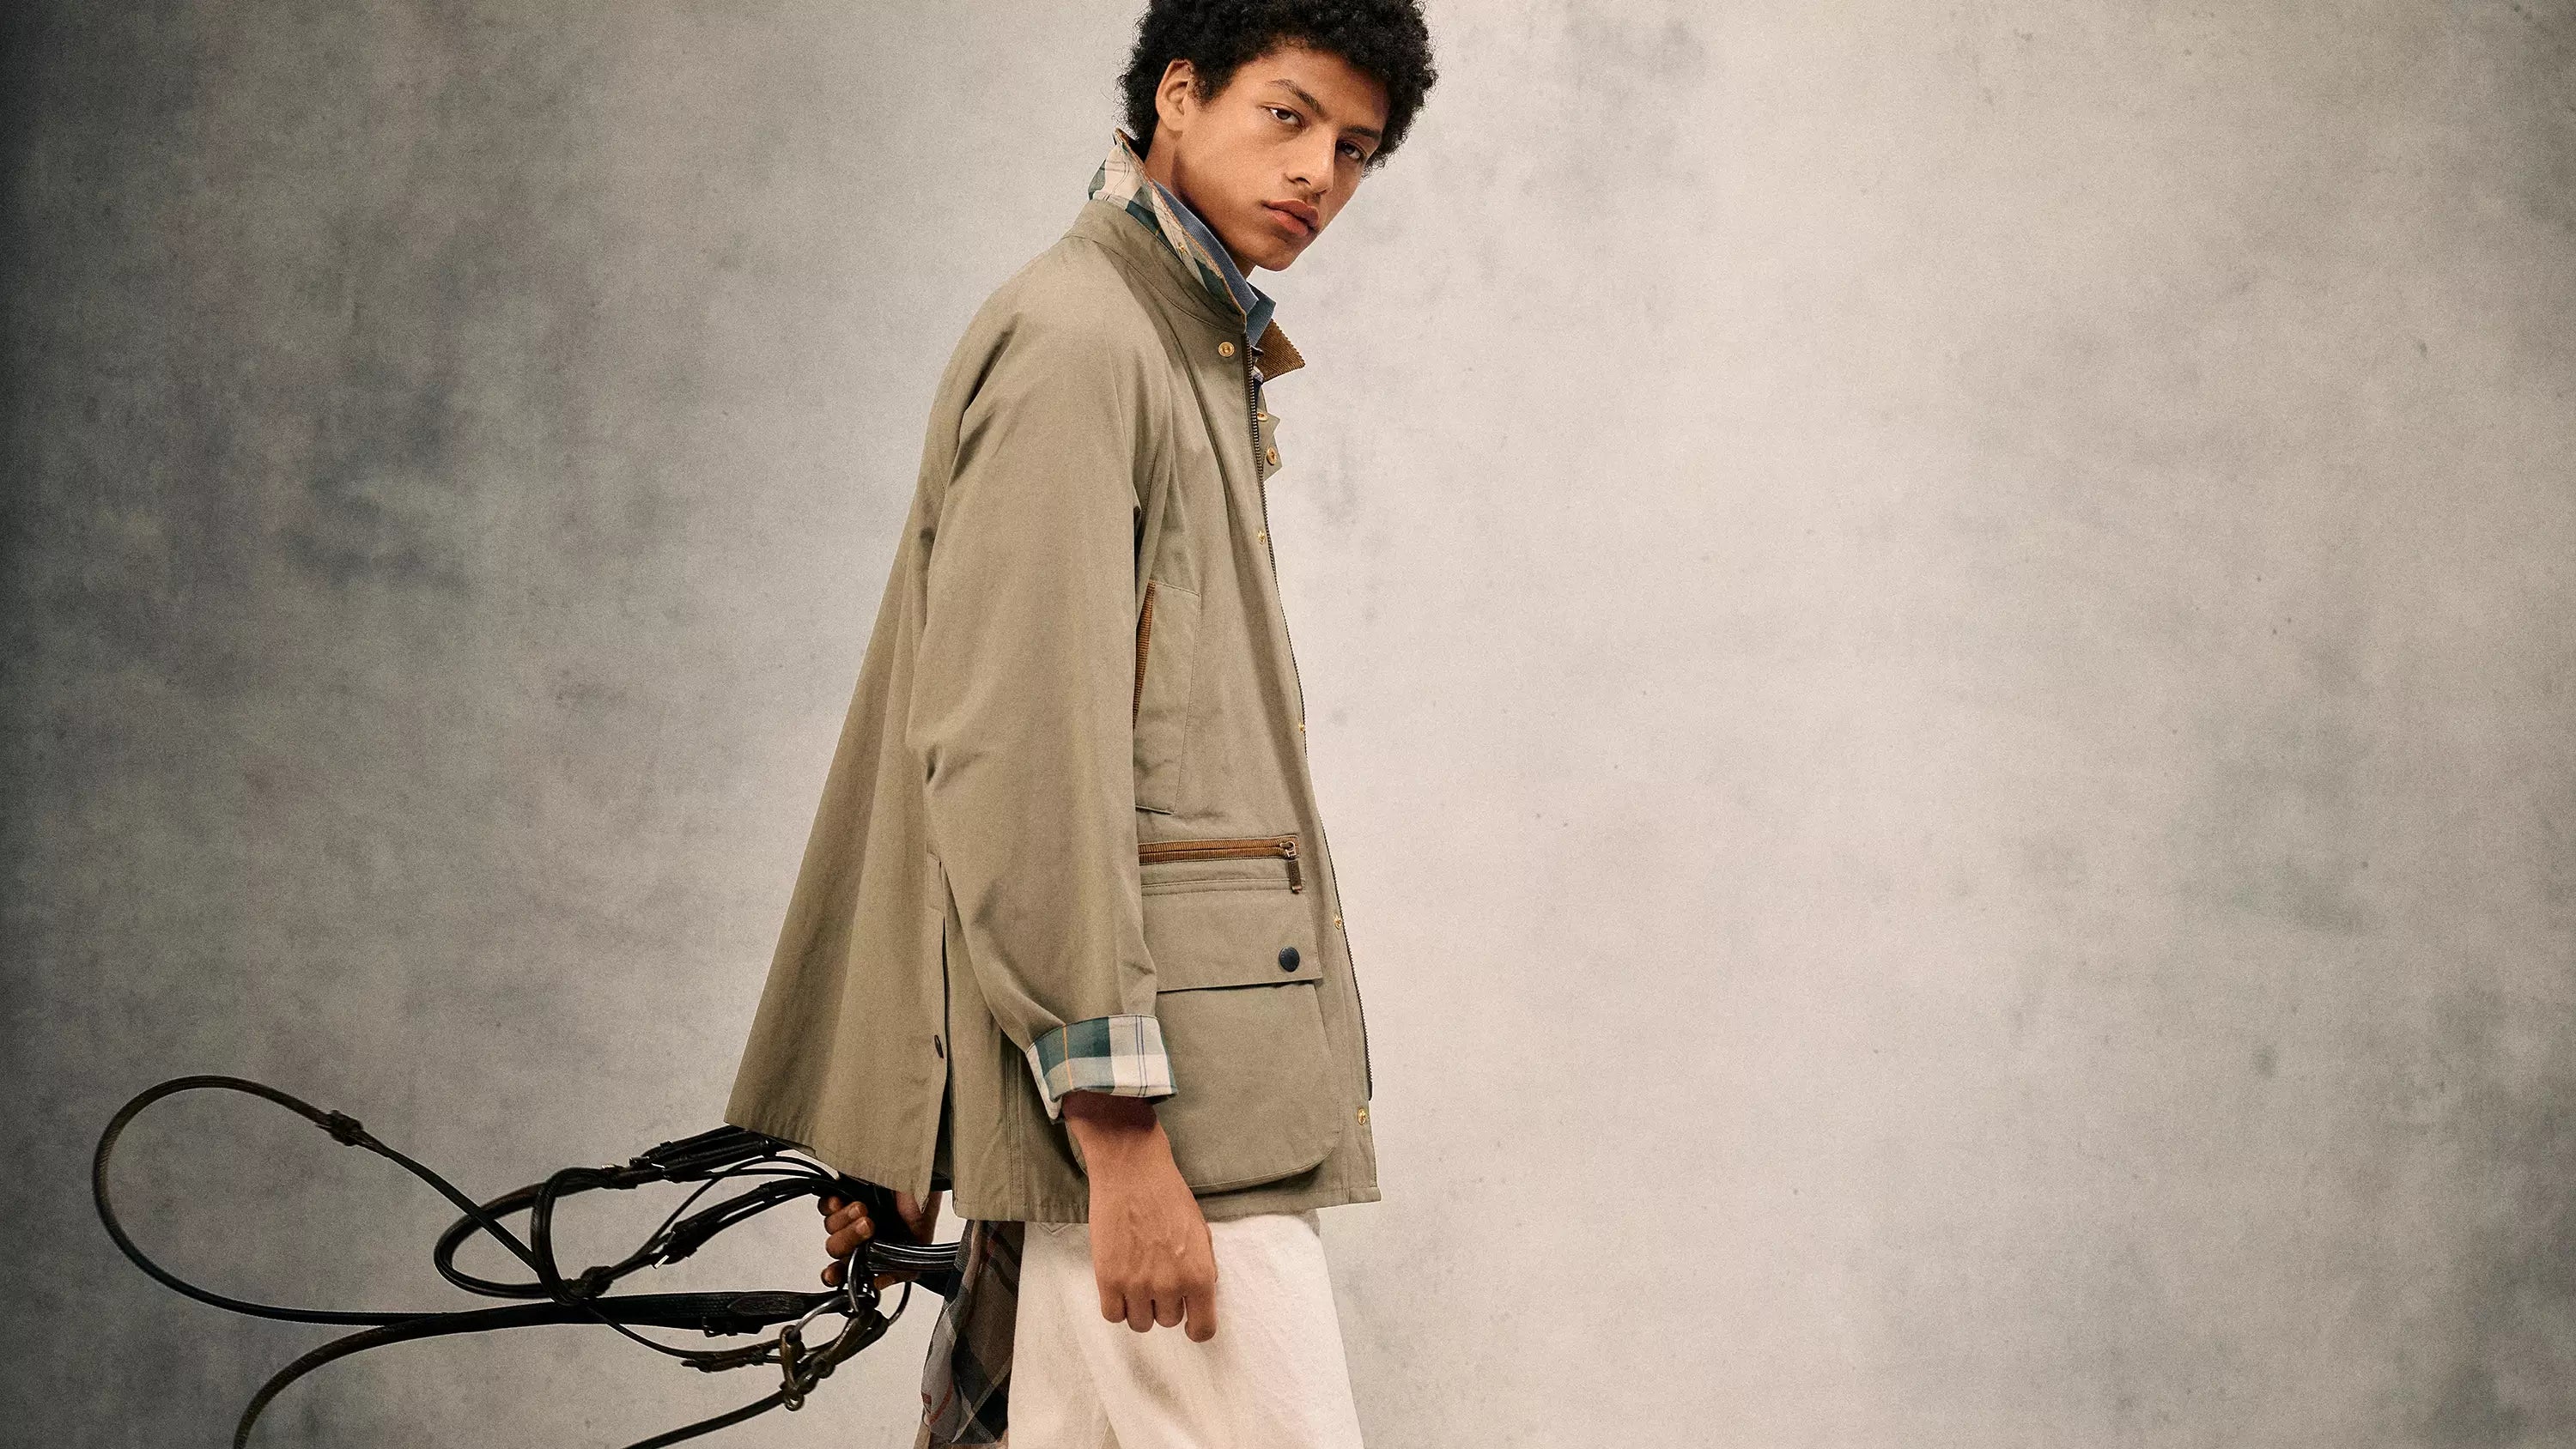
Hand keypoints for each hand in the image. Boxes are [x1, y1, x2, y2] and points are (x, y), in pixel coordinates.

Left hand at [819, 1186, 941, 1289]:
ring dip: (844, 1223)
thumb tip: (882, 1281)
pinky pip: (826, 1207)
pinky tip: (842, 1200)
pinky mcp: (842, 1191)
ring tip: (862, 1207)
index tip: (837, 1275)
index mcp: (885, 1244)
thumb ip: (906, 1262)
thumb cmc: (925, 1184)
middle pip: (840, 1251)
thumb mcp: (922, 1229)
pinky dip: (831, 1206)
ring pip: (832, 1230)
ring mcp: (852, 1211)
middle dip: (849, 1242)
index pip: (858, 1268)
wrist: (914, 1151)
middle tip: (867, 1227)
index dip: (842, 1275)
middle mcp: (866, 1230)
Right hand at [1061, 1091, 1217, 1340]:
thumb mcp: (1200, 1233)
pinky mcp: (1108, 1279)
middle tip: (1157, 1276)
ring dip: (1140, 1305)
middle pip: (1168, 1321)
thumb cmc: (1169, 1196)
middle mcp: (1171, 1286)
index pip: (1203, 1329)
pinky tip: (1119, 1284)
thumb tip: (1198, 1296)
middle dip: (1165, 1303)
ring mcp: (1138, 1285)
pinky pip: (1113, 1315)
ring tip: (1137, 1278)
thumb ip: (1201, 1269)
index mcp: (1199, 1275)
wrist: (1133, 1172)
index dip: (1196, 1326)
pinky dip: (1117, 1304)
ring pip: (1140, 1322)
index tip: (1189, 1319)